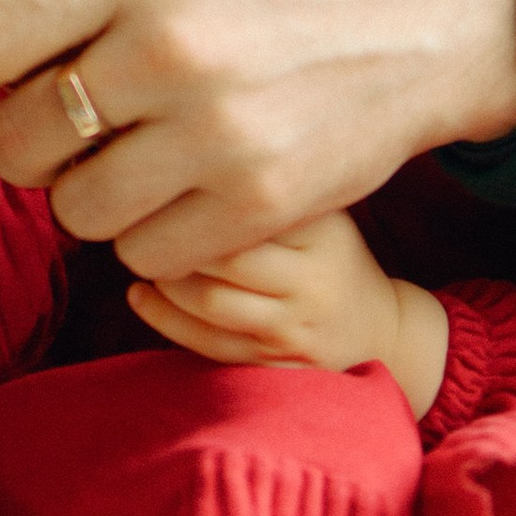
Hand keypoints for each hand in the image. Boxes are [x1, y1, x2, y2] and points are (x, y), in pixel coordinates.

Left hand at [0, 0, 515, 280]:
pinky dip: (149, 240)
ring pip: (77, 211)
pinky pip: (146, 257)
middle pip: (21, 141)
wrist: (428, 18)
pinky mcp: (260, 202)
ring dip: (88, 201)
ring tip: (135, 165)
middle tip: (60, 140)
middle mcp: (168, 43)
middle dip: (24, 152)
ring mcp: (217, 129)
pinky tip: (183, 196)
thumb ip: (77, 0)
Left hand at [133, 211, 449, 417]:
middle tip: (140, 221)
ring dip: (165, 280)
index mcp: (324, 230)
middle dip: (173, 239)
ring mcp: (294, 327)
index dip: (195, 197)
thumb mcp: (321, 211)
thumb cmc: (330, 255)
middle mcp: (313, 278)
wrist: (375, 328)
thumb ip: (267, 185)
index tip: (163, 182)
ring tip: (143, 257)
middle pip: (225, 256)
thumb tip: (184, 152)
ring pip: (210, 303)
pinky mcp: (275, 364)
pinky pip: (208, 344)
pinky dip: (164, 319)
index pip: (250, 207)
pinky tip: (142, 296)